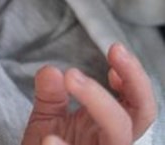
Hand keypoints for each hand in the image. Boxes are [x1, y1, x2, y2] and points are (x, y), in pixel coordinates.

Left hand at [21, 44, 155, 144]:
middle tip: (103, 53)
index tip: (114, 50)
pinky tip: (49, 140)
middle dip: (131, 83)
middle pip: (141, 117)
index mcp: (110, 127)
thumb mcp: (46, 119)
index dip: (134, 76)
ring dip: (99, 104)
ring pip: (119, 139)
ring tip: (70, 75)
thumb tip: (51, 71)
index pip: (137, 102)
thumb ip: (49, 93)